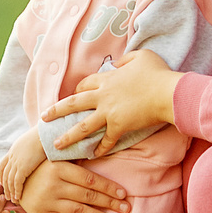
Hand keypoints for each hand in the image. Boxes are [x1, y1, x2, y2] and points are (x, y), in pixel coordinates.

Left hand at [0, 129, 46, 203]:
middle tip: (7, 195)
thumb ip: (32, 149)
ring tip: (12, 200)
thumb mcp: (34, 141)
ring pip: (9, 180)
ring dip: (10, 191)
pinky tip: (18, 197)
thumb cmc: (45, 136)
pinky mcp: (23, 167)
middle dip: (5, 186)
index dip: (3, 175)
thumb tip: (38, 153)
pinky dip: (16, 191)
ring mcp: (17, 162)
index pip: (3, 164)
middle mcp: (13, 156)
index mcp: (14, 149)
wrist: (46, 133)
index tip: (4, 182)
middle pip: (4, 174)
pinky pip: (16, 183)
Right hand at [17, 159, 130, 212]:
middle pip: (87, 196)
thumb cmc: (44, 168)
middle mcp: (52, 185)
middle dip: (109, 203)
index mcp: (58, 168)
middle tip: (126, 208)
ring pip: (78, 211)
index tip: (123, 193)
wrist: (16, 182)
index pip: (89, 179)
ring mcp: (46, 201)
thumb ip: (77, 159)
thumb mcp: (57, 159)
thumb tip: (104, 154)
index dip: (108, 187)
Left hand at [42, 50, 179, 155]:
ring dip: (68, 136)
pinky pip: (107, 140)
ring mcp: (109, 112)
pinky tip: (93, 155)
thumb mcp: (141, 57)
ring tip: (56, 145)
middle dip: (56, 111)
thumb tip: (118, 63)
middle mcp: (103, 96)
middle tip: (43, 118)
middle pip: (74, 104)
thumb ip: (126, 59)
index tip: (71, 97)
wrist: (168, 93)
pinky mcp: (119, 126)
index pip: (84, 85)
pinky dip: (100, 149)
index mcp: (107, 79)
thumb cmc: (157, 74)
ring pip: (83, 126)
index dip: (77, 91)